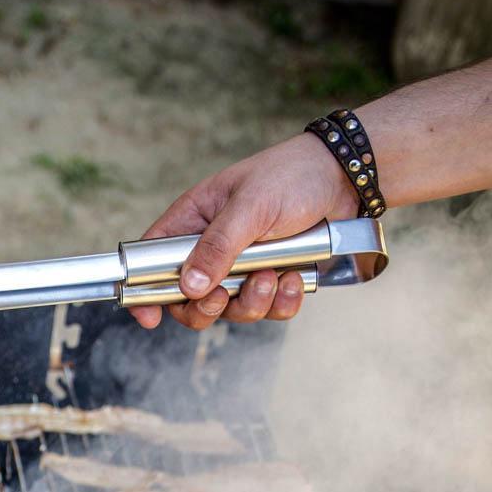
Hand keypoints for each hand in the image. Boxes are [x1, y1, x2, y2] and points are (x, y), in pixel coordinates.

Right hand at [132, 133, 358, 330]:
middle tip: (223, 295)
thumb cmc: (291, 175)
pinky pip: (268, 309)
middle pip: (188, 298)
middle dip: (207, 306)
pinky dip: (282, 302)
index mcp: (194, 222)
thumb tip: (189, 286)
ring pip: (230, 308)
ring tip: (274, 275)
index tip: (149, 316)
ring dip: (252, 301)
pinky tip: (295, 277)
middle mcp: (212, 248)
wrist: (345, 178)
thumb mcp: (251, 206)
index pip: (152, 259)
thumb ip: (218, 246)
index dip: (145, 290)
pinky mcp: (273, 278)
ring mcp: (242, 266)